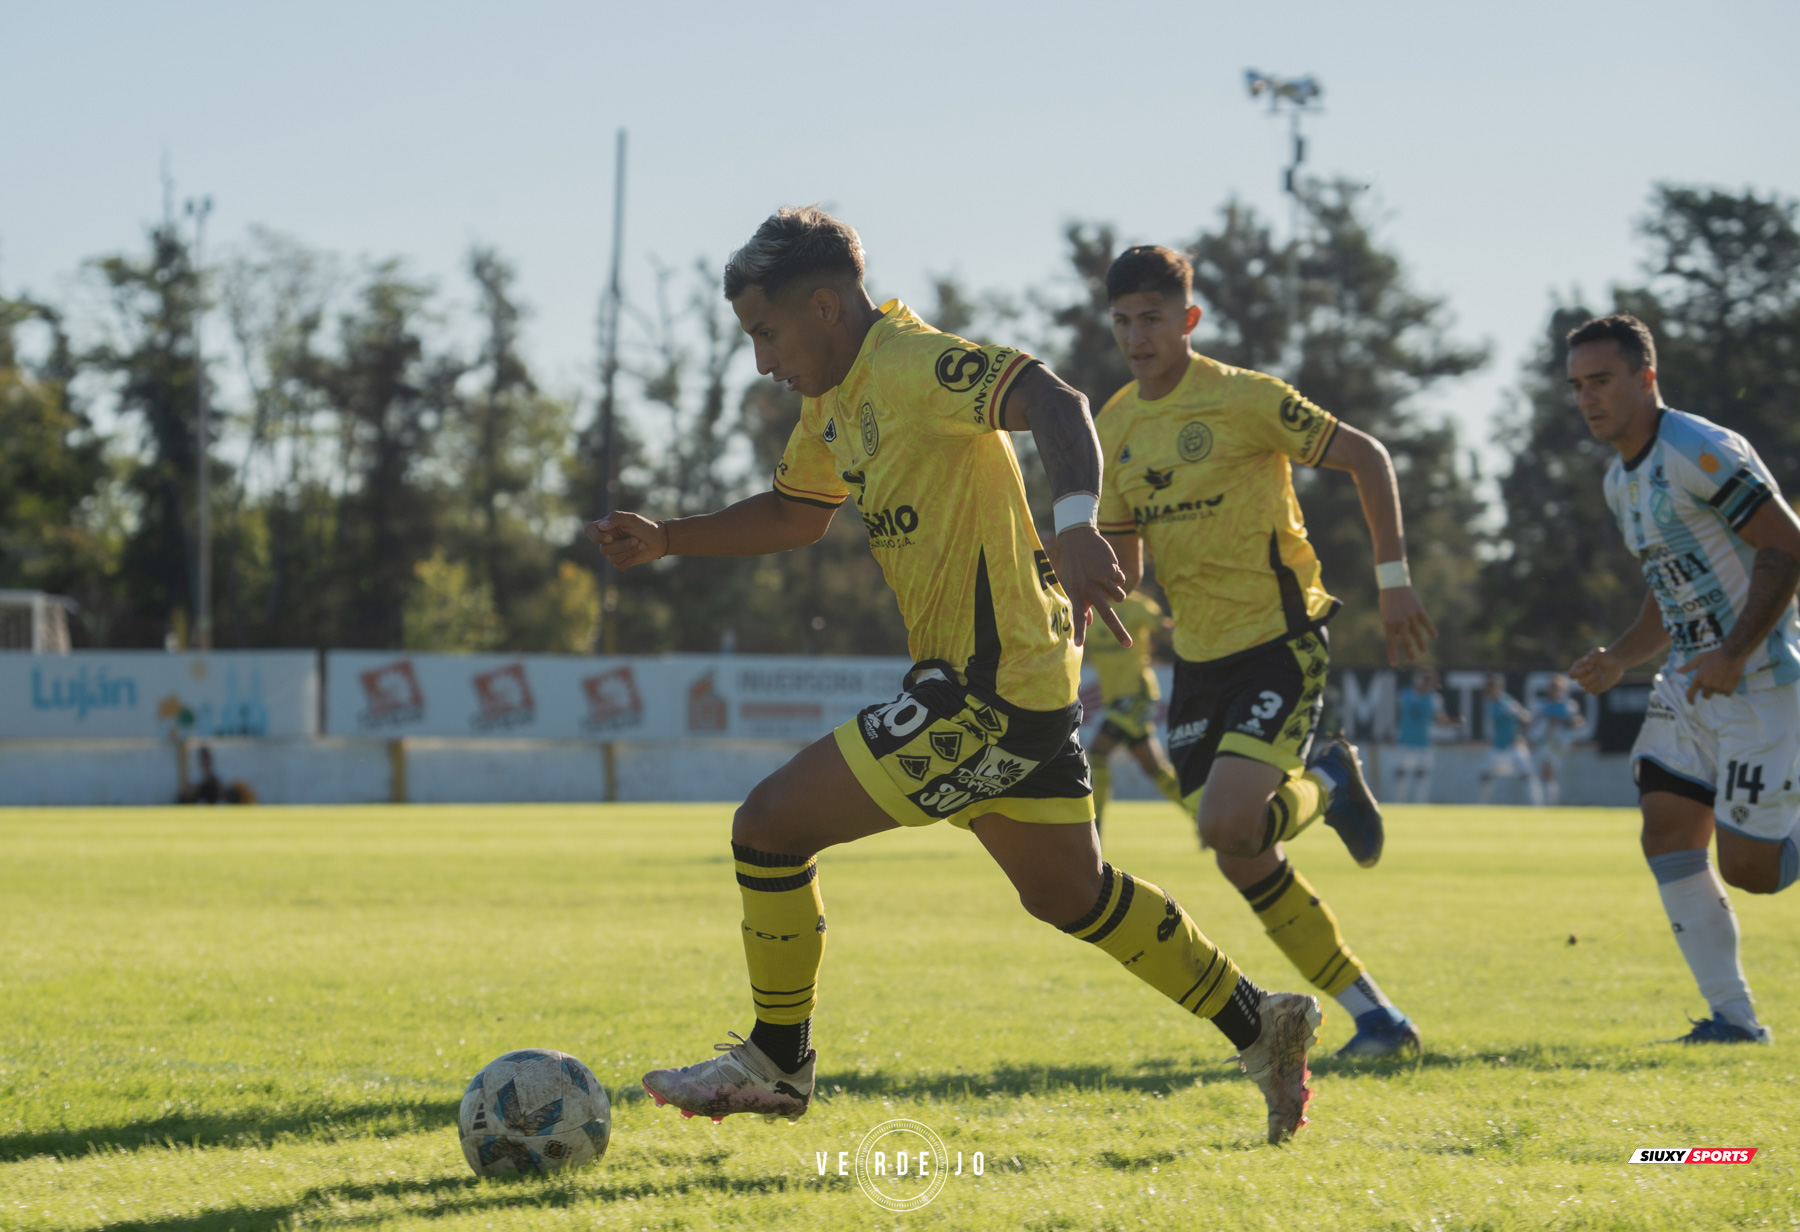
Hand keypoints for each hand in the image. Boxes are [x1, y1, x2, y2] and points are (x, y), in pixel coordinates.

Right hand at [584, 511, 668, 569]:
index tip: (610, 537)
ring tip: (641, 544)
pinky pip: (618, 566)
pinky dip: (630, 559)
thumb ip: (616, 518)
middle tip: (636, 539)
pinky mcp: (620, 562)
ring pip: (612, 558)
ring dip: (629, 551)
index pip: (589, 531)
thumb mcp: (632, 519)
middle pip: (603, 549)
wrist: (659, 539)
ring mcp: (613, 552)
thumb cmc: (645, 526)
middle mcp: (606, 540)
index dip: (596, 537)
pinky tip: (639, 551)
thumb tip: (602, 527)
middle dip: (622, 545)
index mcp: (605, 527)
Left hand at [1054, 525, 1129, 647]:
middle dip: (1119, 632)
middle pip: (1108, 615)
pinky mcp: (1111, 569)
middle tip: (1128, 645)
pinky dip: (1117, 575)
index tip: (1078, 645)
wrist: (1078, 539)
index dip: (1079, 631)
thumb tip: (1088, 623)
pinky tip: (1107, 566)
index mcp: (1077, 594)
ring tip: (1106, 580)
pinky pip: (1122, 580)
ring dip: (1117, 591)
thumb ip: (1082, 604)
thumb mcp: (1073, 584)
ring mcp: (1101, 580)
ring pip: (1120, 597)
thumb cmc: (1075, 566)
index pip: (1077, 617)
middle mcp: (1089, 589)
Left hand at [1377, 585, 1436, 665]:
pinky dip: (1430, 630)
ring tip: (1422, 651)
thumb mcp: (1385, 614)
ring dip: (1420, 643)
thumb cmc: (1387, 600)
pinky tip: (1434, 636)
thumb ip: (1393, 626)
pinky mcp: (1419, 610)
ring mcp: (1410, 616)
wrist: (1394, 583)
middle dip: (1410, 652)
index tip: (1394, 665)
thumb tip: (1402, 637)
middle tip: (1413, 660)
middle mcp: (1400, 621)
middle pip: (1406, 641)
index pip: (1391, 643)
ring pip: (1417, 634)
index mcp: (1388, 623)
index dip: (1392, 654)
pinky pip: (1426, 622)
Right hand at [1568, 647, 1622, 694]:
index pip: (1572, 674)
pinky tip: (1604, 680)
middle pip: (1581, 682)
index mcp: (1578, 667)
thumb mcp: (1600, 653)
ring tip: (1603, 675)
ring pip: (1586, 690)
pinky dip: (1600, 687)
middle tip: (1600, 669)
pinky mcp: (1595, 688)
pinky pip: (1594, 692)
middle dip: (1593, 676)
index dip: (1580, 672)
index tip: (1592, 667)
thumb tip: (1585, 661)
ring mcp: (1588, 683)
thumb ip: (1592, 656)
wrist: (1616, 663)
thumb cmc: (1606, 656)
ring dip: (1596, 682)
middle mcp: (1581, 676)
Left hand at [1678, 647, 1746, 701]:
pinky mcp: (1729, 689)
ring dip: (1718, 688)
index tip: (1692, 703)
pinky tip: (1729, 680)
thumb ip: (1688, 667)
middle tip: (1713, 681)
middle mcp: (1707, 685)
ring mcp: (1718, 688)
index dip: (1690, 700)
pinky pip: (1726, 694)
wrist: (1732, 653)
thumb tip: (1677, 671)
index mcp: (1699, 679)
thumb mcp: (1699, 658)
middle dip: (1707, 691)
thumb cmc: (1715, 654)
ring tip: (1723, 677)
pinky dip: (1727, 689)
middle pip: (1705, 695)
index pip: (1690, 693)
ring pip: (1717, 693)